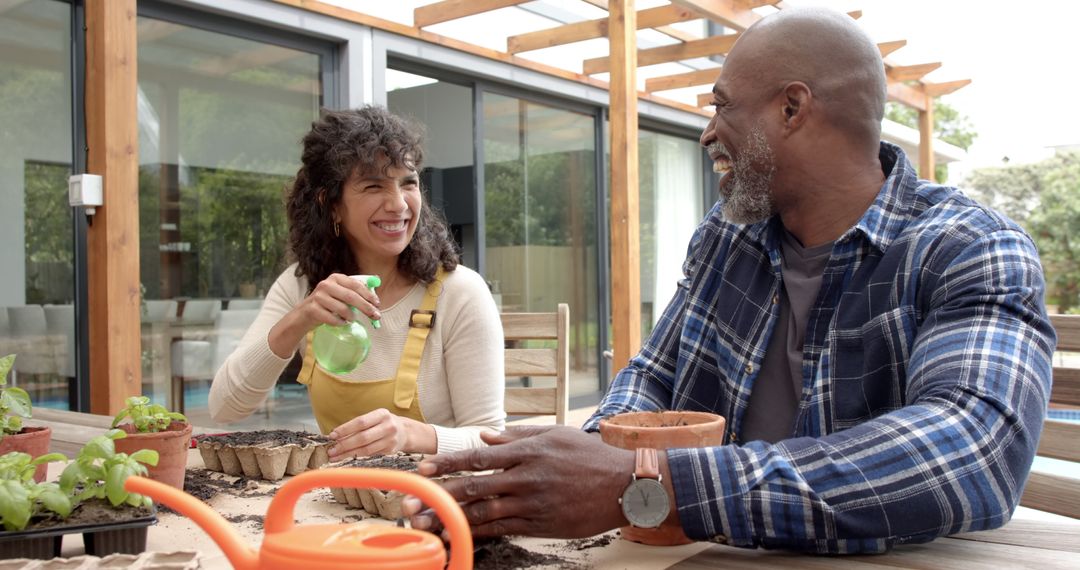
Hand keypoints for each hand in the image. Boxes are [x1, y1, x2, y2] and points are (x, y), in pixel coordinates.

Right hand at [296, 273, 380, 329]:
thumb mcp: (340, 294)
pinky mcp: (313, 309)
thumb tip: (376, 298)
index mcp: (336, 278)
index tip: (378, 304)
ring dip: (351, 317)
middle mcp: (326, 284)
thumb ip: (355, 293)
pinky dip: (340, 323)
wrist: (304, 314)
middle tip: (376, 316)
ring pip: (342, 309)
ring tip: (351, 319)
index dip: (368, 295)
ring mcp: (318, 297)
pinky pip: (332, 319)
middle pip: (351, 297)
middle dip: (366, 307)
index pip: (356, 285)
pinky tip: (341, 323)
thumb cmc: (327, 304)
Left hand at [327, 408, 433, 459]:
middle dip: (344, 445)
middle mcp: (388, 426)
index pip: (360, 422)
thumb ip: (359, 424)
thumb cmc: (384, 423)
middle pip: (363, 437)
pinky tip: (347, 459)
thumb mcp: (375, 417)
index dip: (345, 429)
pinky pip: (371, 455)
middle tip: (331, 450)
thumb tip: (336, 435)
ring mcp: (391, 440)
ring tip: (335, 456)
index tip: (332, 435)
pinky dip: (357, 458)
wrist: (405, 432)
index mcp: (382, 414)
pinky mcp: (390, 451)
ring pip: (366, 449)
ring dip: (348, 454)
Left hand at [402, 426, 633, 538]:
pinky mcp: (541, 524)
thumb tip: (485, 435)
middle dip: (437, 496)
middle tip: (409, 504)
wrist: (624, 485)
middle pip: (474, 487)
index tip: (422, 471)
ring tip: (425, 526)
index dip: (447, 464)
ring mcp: (533, 503)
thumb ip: (517, 435)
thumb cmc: (589, 456)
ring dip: (451, 520)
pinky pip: (503, 530)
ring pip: (484, 513)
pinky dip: (477, 534)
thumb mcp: (555, 435)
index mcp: (528, 451)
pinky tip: (459, 538)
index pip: (478, 456)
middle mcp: (526, 477)